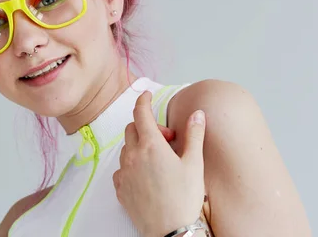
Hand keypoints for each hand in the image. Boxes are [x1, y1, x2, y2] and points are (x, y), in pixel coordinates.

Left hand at [112, 91, 206, 236]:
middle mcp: (133, 155)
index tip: (146, 94)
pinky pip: (121, 168)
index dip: (143, 100)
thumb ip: (194, 135)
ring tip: (158, 160)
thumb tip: (197, 114)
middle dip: (147, 127)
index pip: (140, 112)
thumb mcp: (195, 164)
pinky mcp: (120, 188)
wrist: (171, 231)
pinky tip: (146, 174)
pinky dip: (131, 165)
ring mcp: (124, 172)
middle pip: (132, 128)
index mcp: (151, 145)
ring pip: (126, 148)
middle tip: (166, 140)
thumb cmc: (185, 199)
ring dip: (139, 146)